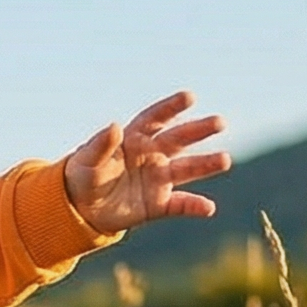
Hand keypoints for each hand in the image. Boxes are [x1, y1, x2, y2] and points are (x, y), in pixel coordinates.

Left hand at [62, 92, 229, 233]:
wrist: (81, 209)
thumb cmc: (83, 176)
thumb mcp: (86, 160)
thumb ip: (100, 145)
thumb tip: (115, 126)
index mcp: (134, 138)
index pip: (156, 118)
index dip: (171, 107)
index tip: (189, 97)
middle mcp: (151, 155)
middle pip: (178, 139)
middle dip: (198, 130)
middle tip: (219, 122)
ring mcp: (157, 179)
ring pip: (186, 169)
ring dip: (205, 164)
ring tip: (225, 160)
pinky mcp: (157, 204)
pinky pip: (179, 204)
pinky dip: (194, 206)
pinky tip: (208, 209)